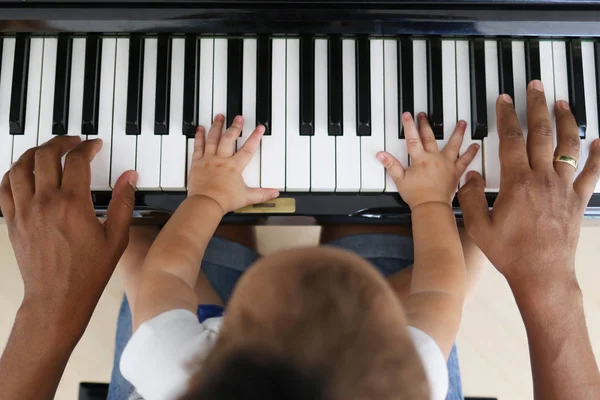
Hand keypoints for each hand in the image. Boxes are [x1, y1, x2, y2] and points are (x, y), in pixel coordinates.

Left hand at [0, 136, 136, 335]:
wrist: (57, 298)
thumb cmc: (87, 273)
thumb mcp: (116, 238)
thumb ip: (122, 203)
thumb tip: (129, 178)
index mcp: (73, 205)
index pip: (76, 161)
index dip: (86, 147)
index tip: (94, 146)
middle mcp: (45, 203)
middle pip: (45, 156)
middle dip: (60, 142)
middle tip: (72, 141)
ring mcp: (24, 211)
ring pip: (20, 167)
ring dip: (34, 152)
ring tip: (47, 150)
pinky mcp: (12, 222)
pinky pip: (4, 188)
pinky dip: (12, 173)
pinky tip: (22, 171)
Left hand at [187, 114, 279, 212]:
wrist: (206, 204)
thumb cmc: (224, 200)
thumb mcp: (247, 197)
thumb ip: (262, 194)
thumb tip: (274, 193)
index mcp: (234, 166)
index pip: (248, 148)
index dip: (255, 137)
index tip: (260, 128)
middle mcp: (222, 159)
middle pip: (229, 138)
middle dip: (235, 127)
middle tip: (238, 118)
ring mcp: (209, 159)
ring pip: (213, 138)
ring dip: (217, 126)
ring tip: (219, 116)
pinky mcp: (197, 163)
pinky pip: (198, 146)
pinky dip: (199, 137)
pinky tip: (200, 129)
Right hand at [377, 112, 479, 208]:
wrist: (432, 207)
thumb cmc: (417, 196)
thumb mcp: (400, 179)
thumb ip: (391, 165)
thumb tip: (381, 154)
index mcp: (421, 159)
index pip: (413, 139)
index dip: (409, 126)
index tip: (408, 115)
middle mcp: (435, 158)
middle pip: (430, 137)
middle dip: (426, 124)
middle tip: (424, 115)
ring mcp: (447, 164)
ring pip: (453, 145)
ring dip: (457, 133)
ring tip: (462, 123)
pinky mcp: (455, 172)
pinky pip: (465, 161)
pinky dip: (470, 153)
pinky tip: (475, 146)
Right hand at [458, 84, 599, 289]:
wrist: (542, 275)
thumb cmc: (510, 253)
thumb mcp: (478, 226)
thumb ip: (470, 197)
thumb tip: (471, 175)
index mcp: (517, 183)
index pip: (510, 140)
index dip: (506, 117)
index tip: (504, 100)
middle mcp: (543, 179)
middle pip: (541, 133)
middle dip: (537, 106)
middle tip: (535, 87)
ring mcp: (564, 188)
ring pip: (568, 146)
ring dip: (566, 121)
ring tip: (562, 103)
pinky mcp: (578, 200)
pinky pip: (592, 173)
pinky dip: (598, 155)